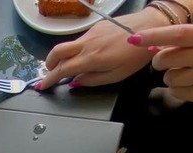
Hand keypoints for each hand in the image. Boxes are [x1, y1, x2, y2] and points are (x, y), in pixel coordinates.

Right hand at [38, 8, 169, 89]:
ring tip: (68, 66)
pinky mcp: (96, 27)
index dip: (49, 79)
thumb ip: (93, 80)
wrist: (150, 28)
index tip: (41, 86)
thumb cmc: (137, 55)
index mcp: (91, 58)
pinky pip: (80, 40)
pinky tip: (86, 55)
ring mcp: (90, 33)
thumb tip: (76, 82)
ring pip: (68, 45)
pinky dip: (76, 49)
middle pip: (57, 52)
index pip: (62, 70)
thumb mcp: (117, 75)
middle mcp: (86, 44)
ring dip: (62, 56)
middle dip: (49, 63)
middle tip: (49, 73)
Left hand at [130, 25, 192, 108]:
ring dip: (171, 76)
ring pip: (169, 78)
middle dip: (160, 61)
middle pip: (166, 59)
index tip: (135, 38)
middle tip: (165, 61)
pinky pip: (177, 93)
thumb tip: (154, 44)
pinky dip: (179, 89)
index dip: (154, 36)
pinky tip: (192, 84)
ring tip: (187, 73)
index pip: (177, 34)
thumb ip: (187, 40)